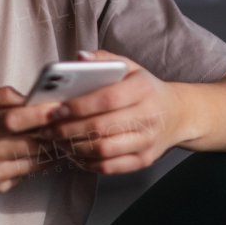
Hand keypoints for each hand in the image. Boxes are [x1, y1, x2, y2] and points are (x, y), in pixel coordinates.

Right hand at [0, 87, 67, 201]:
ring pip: (36, 160)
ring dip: (54, 147)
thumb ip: (1, 96)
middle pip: (33, 142)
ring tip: (64, 134)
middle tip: (72, 120)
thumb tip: (31, 96)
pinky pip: (27, 173)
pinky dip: (38, 161)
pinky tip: (42, 150)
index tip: (60, 106)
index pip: (14, 120)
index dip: (40, 114)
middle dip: (56, 131)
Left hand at [38, 49, 195, 173]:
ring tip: (57, 141)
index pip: (107, 99)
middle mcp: (149, 116)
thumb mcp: (132, 68)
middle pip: (101, 127)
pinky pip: (110, 167)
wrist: (178, 115)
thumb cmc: (147, 90)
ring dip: (74, 147)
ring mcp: (147, 141)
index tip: (56, 109)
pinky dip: (87, 163)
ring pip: (103, 150)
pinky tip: (74, 154)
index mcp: (144, 89)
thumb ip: (104, 60)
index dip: (78, 106)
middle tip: (47, 129)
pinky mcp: (144, 160)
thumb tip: (79, 57)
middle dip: (68, 130)